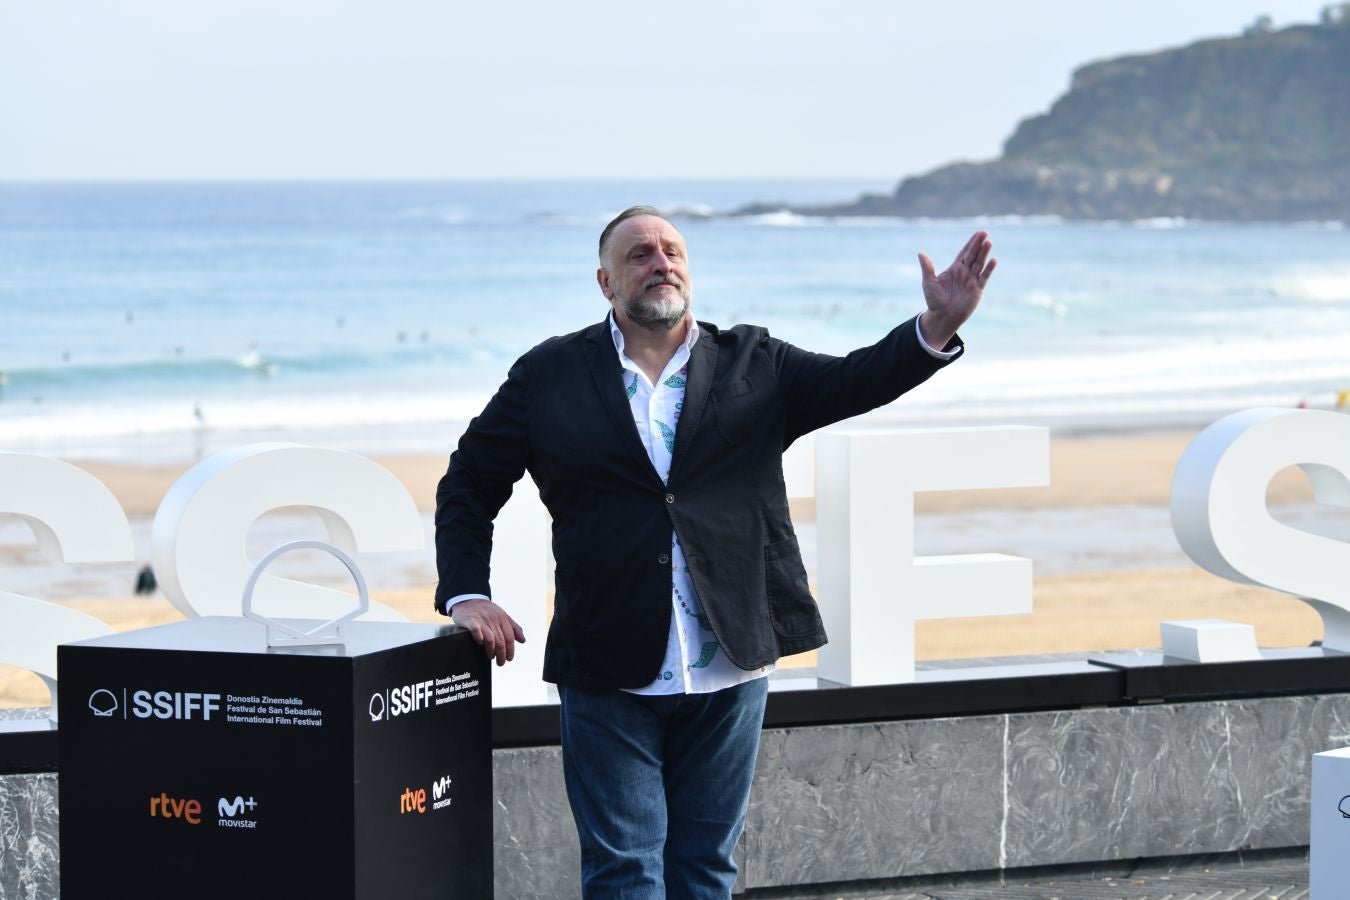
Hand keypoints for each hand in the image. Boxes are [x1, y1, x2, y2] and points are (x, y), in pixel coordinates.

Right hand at [451, 598, 525, 665]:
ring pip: (490, 638)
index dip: (510, 650)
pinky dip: (479, 637)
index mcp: (502, 618)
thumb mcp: (502, 615)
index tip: (509, 659)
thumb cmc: (486, 610)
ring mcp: (482, 619)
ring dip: (491, 650)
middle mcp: (493, 619)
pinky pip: (476, 630)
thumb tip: (523, 640)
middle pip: (500, 640)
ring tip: (490, 656)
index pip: (509, 637)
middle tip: (500, 663)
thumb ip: (514, 627)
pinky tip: (480, 643)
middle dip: (502, 654)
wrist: (468, 598)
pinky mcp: (470, 620)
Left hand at [917, 230, 996, 349]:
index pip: (964, 253)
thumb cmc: (934, 300)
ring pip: (979, 264)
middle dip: (978, 244)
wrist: (942, 316)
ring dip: (984, 254)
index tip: (978, 233)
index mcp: (954, 269)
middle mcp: (965, 273)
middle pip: (973, 255)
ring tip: (989, 242)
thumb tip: (921, 253)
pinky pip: (984, 278)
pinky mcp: (977, 290)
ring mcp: (972, 281)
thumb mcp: (929, 282)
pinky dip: (988, 270)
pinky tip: (993, 261)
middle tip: (984, 233)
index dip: (971, 243)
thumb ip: (927, 267)